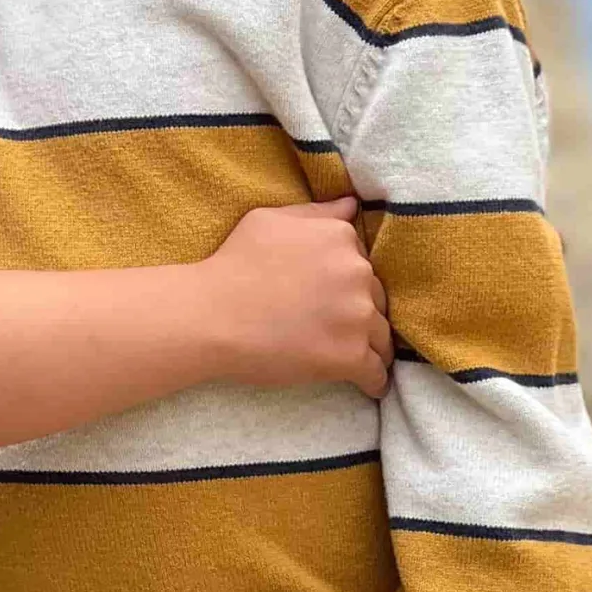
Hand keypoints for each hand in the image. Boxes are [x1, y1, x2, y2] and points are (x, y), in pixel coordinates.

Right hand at [209, 199, 392, 397]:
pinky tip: (369, 385)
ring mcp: (356, 316)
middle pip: (374, 298)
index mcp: (340, 238)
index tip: (333, 297)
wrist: (211, 316)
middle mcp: (357, 272)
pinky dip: (374, 380)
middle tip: (337, 329)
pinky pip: (376, 372)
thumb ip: (317, 213)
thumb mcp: (271, 220)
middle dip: (360, 313)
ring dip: (370, 346)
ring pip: (380, 336)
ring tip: (358, 358)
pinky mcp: (350, 356)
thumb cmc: (232, 265)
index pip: (361, 263)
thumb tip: (352, 206)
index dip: (346, 282)